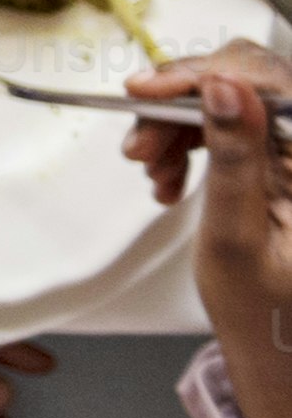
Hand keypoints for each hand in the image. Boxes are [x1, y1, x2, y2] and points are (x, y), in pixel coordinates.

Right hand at [130, 41, 291, 417]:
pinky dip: (189, 141)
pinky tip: (171, 174)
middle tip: (140, 146)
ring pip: (231, 100)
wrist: (274, 342)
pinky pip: (229, 123)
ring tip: (152, 171)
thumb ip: (234, 157)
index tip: (147, 91)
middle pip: (248, 86)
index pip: (272, 85)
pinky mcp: (280, 158)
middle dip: (183, 106)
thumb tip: (225, 87)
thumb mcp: (236, 235)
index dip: (206, 75)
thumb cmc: (263, 308)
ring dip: (178, 126)